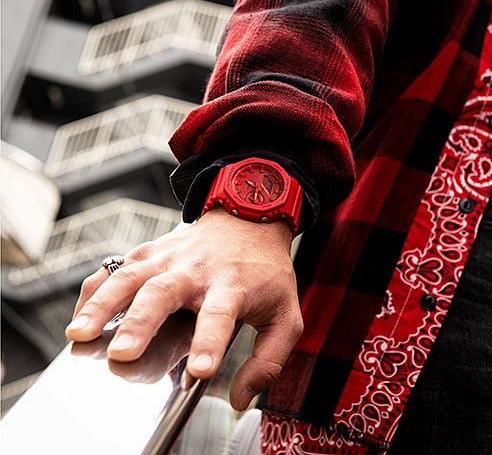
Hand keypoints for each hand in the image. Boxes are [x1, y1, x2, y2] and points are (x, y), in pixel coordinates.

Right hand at [65, 208, 302, 410]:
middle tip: (123, 353)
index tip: (200, 371)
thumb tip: (239, 397)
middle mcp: (197, 269)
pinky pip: (117, 266)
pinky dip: (95, 287)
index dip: (209, 342)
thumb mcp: (286, 314)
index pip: (220, 315)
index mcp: (232, 285)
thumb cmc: (266, 271)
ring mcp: (169, 257)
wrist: (250, 218)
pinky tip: (81, 312)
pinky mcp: (151, 251)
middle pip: (164, 292)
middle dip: (141, 322)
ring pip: (131, 276)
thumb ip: (269, 359)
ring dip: (102, 304)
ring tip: (79, 334)